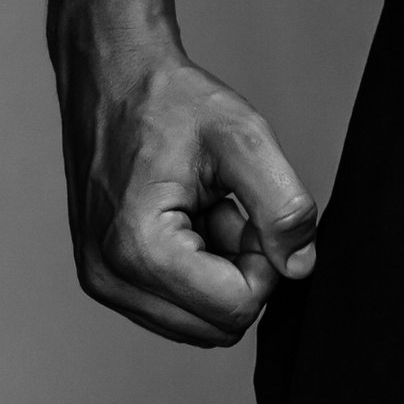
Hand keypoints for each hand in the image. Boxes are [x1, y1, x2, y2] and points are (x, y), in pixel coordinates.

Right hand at [56, 43, 317, 345]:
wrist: (113, 78)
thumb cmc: (171, 102)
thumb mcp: (245, 139)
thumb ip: (284, 207)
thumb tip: (301, 267)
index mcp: (139, 250)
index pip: (237, 309)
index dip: (265, 263)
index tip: (250, 211)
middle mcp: (109, 279)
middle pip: (218, 325)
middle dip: (241, 272)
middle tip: (228, 210)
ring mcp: (102, 282)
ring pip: (199, 321)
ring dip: (219, 271)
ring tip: (205, 209)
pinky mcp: (106, 277)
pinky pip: (177, 306)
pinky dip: (196, 270)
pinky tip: (188, 218)